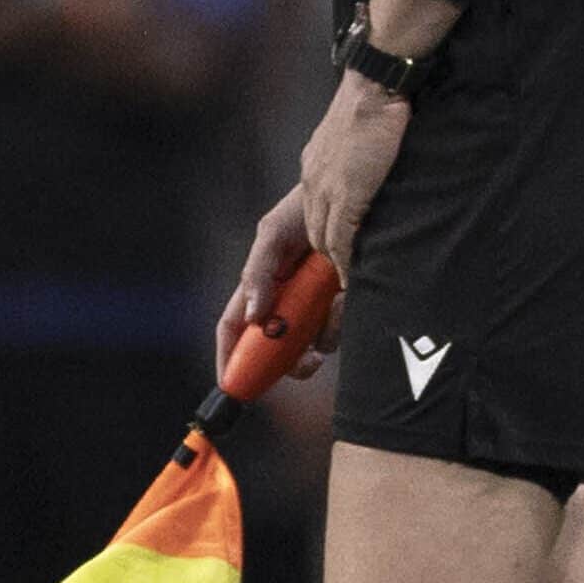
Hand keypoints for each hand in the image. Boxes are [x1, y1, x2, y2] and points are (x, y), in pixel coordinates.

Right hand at [217, 189, 333, 383]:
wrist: (353, 197)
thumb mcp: (273, 234)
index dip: (230, 357)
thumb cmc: (304, 209)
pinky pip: (336, 331)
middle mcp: (284, 302)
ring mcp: (312, 308)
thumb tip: (252, 316)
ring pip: (308, 346)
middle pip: (273, 349)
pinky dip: (338, 322)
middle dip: (284, 363)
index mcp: (259, 287)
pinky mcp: (340, 308)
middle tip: (304, 362)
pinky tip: (341, 300)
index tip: (231, 384)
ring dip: (316, 342)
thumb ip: (257, 271)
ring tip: (329, 314)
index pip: (235, 327)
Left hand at [297, 68, 413, 266]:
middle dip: (324, 254)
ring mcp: (327, 189)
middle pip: (313, 231)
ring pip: (323, 239)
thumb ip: (352, 157)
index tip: (335, 252)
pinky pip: (341, 239)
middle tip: (342, 273)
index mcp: (315, 165)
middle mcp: (313, 180)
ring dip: (335, 262)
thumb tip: (368, 172)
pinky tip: (354, 274)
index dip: (324, 233)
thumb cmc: (372, 102)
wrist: (374, 88)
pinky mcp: (345, 195)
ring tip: (349, 281)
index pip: (313, 211)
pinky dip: (346, 260)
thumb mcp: (352, 134)